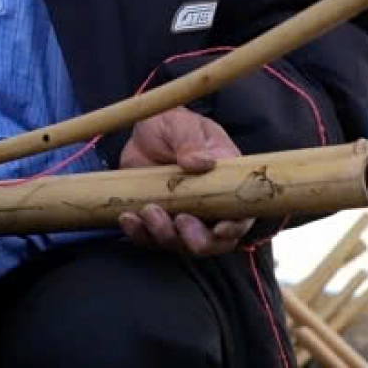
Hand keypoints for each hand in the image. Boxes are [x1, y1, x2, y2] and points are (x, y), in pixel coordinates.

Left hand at [116, 107, 252, 255]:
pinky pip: (150, 238)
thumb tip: (200, 163)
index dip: (235, 228)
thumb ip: (190, 141)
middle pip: (213, 241)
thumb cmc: (172, 124)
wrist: (144, 132)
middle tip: (179, 220)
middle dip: (197, 240)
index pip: (240, 215)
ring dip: (164, 235)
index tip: (219, 228)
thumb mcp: (182, 125)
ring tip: (147, 211)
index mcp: (225, 184)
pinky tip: (127, 218)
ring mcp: (182, 215)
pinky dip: (139, 234)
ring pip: (179, 243)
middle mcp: (208, 206)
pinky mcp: (157, 220)